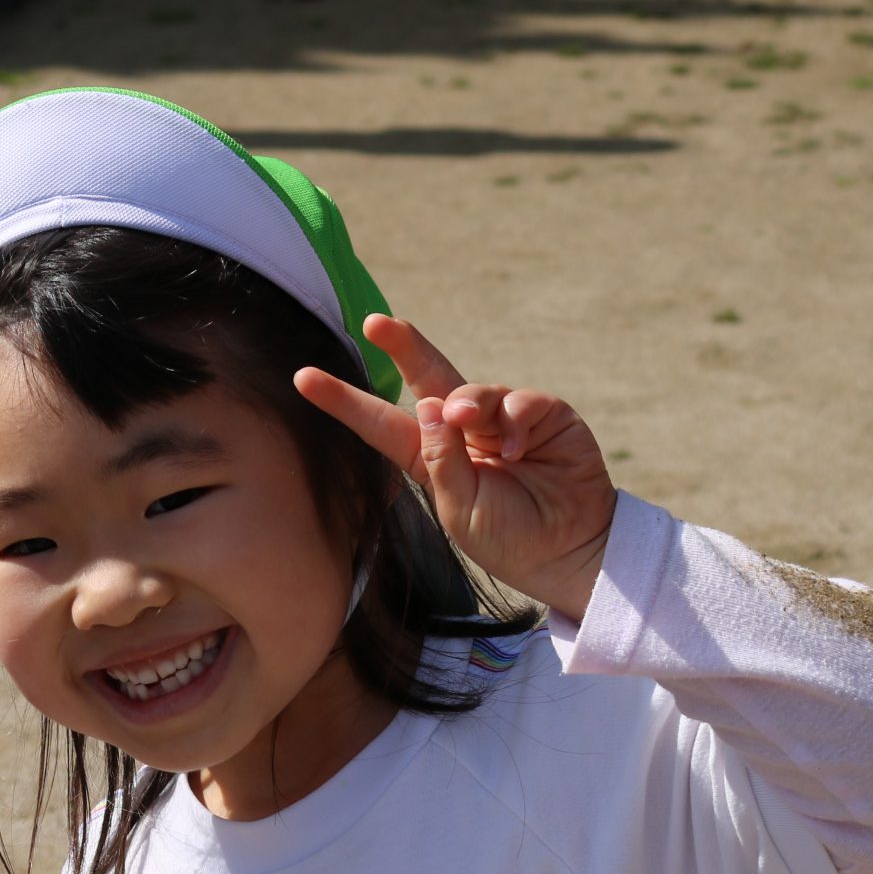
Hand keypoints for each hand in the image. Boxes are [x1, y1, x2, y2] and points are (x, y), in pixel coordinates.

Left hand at [294, 313, 616, 620]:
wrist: (569, 549)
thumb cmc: (509, 537)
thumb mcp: (461, 510)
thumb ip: (441, 460)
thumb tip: (426, 402)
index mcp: (429, 458)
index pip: (380, 423)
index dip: (344, 401)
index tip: (303, 378)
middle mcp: (461, 431)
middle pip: (425, 377)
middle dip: (403, 346)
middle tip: (376, 324)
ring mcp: (502, 419)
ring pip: (472, 390)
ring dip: (469, 405)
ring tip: (471, 428)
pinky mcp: (543, 414)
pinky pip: (520, 401)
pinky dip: (515, 422)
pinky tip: (519, 452)